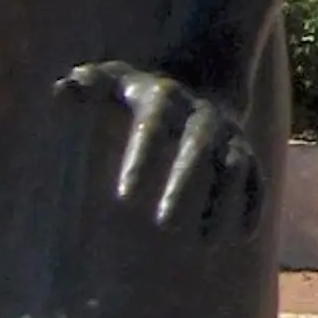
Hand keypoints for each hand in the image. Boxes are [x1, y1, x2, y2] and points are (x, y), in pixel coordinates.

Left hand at [58, 58, 268, 235]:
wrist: (204, 75)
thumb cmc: (143, 92)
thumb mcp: (114, 80)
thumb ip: (87, 85)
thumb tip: (60, 91)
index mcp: (164, 99)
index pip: (151, 128)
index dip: (140, 160)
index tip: (123, 198)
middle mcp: (201, 115)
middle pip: (197, 149)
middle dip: (184, 185)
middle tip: (164, 226)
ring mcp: (228, 134)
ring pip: (235, 166)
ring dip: (224, 202)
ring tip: (206, 242)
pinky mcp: (246, 151)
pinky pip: (256, 177)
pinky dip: (254, 204)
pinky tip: (242, 236)